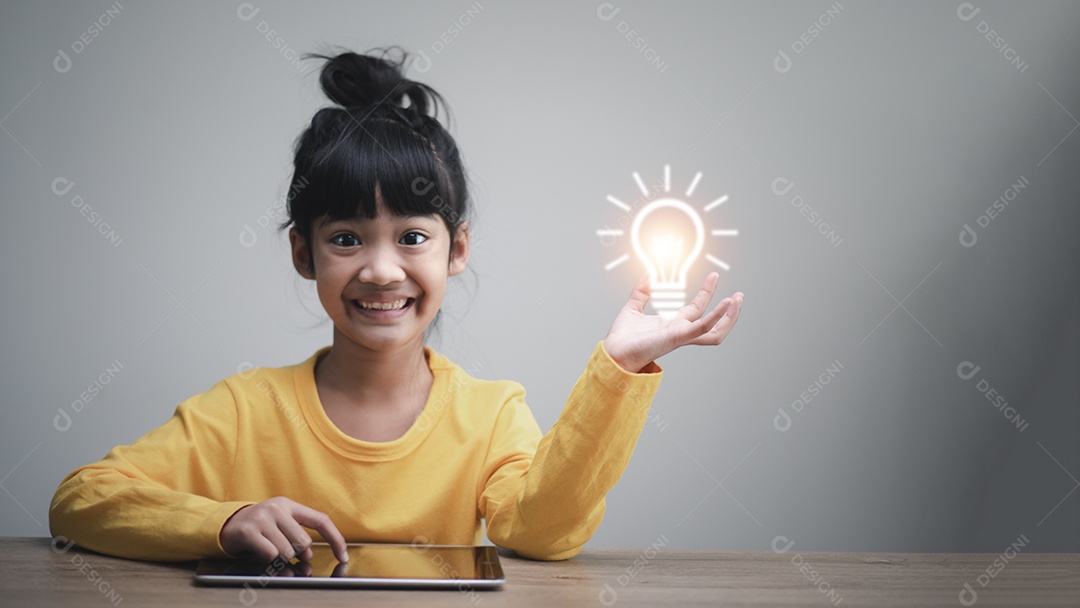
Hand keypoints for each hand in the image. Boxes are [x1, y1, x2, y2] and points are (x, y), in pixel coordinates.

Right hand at [219, 496, 348, 562]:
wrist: (224, 526)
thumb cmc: (257, 528)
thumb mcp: (279, 526)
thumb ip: (296, 537)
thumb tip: (308, 557)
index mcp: (289, 505)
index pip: (320, 521)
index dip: (335, 539)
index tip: (342, 555)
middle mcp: (277, 507)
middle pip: (303, 542)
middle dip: (297, 553)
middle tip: (284, 552)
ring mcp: (262, 517)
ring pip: (287, 550)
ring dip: (280, 557)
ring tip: (268, 548)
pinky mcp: (249, 531)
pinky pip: (270, 554)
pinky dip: (267, 559)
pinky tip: (258, 551)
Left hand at [603, 272, 743, 372]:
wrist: (614, 352)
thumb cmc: (622, 338)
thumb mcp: (633, 307)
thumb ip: (641, 291)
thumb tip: (647, 273)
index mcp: (673, 325)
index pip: (697, 309)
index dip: (707, 292)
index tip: (714, 276)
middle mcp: (681, 332)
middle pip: (713, 322)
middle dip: (728, 310)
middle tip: (740, 295)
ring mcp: (681, 336)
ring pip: (715, 331)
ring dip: (729, 317)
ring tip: (737, 300)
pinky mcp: (678, 337)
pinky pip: (703, 328)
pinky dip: (716, 317)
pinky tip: (726, 304)